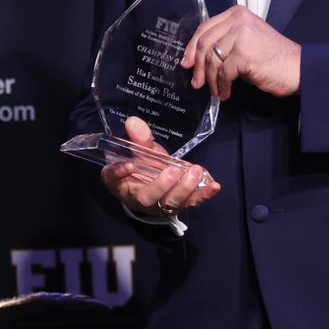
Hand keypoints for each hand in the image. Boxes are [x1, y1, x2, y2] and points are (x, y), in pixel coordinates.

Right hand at [102, 116, 220, 220]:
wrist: (154, 185)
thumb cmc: (142, 169)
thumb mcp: (139, 153)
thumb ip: (139, 139)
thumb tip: (134, 121)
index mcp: (121, 183)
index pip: (114, 180)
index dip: (119, 173)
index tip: (130, 164)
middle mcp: (138, 199)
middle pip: (147, 198)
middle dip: (161, 185)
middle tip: (174, 170)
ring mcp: (160, 206)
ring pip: (170, 203)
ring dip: (185, 188)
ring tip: (195, 171)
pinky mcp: (179, 207)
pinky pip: (191, 204)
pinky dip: (203, 195)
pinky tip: (214, 186)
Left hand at [183, 5, 301, 100]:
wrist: (298, 68)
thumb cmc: (273, 57)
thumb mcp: (246, 40)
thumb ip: (224, 40)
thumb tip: (196, 57)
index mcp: (237, 14)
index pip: (205, 29)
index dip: (192, 48)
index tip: (187, 63)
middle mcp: (238, 21)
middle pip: (205, 44)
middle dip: (197, 67)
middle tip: (197, 82)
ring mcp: (241, 36)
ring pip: (212, 60)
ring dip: (211, 79)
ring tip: (215, 90)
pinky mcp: (244, 53)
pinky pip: (224, 73)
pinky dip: (222, 86)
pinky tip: (226, 93)